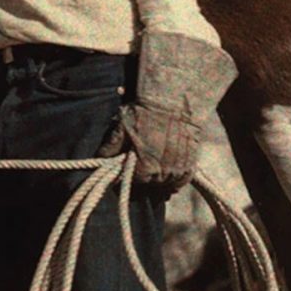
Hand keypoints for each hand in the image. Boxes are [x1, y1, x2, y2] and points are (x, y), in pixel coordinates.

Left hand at [118, 33, 238, 189]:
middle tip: (134, 165)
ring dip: (155, 180)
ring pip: (162, 187)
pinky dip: (171, 179)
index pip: (127, 184)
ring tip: (150, 165)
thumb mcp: (121, 128)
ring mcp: (178, 172)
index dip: (120, 177)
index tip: (118, 170)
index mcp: (144, 169)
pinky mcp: (190, 168)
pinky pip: (179, 182)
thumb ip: (110, 146)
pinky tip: (164, 168)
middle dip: (137, 179)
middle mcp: (163, 175)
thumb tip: (99, 158)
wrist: (175, 102)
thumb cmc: (144, 113)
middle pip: (146, 188)